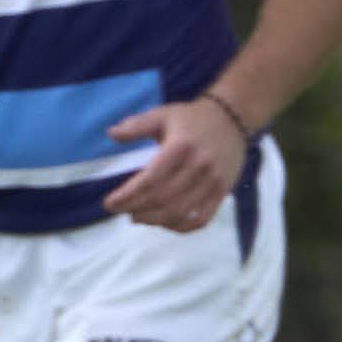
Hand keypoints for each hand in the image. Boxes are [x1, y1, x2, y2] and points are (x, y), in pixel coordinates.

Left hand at [100, 97, 247, 229]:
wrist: (232, 119)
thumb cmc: (191, 118)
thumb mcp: (162, 114)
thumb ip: (136, 125)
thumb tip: (111, 134)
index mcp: (180, 147)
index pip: (150, 180)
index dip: (127, 196)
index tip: (109, 203)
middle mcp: (198, 166)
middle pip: (163, 199)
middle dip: (136, 209)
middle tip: (120, 210)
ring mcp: (213, 182)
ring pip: (180, 212)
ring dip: (154, 220)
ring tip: (137, 217)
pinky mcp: (222, 192)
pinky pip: (201, 218)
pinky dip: (181, 227)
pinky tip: (165, 223)